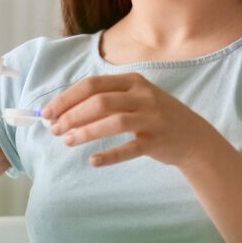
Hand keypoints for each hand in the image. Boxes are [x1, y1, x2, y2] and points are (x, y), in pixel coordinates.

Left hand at [42, 73, 217, 167]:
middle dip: (72, 115)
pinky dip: (110, 155)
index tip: (47, 113)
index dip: (66, 98)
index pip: (91, 85)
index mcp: (132, 81)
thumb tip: (64, 112)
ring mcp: (152, 118)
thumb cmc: (154, 116)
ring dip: (85, 132)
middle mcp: (142, 96)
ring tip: (67, 142)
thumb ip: (104, 101)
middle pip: (99, 102)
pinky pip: (130, 148)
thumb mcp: (133, 99)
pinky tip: (93, 161)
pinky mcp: (157, 141)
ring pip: (113, 122)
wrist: (194, 137)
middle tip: (55, 130)